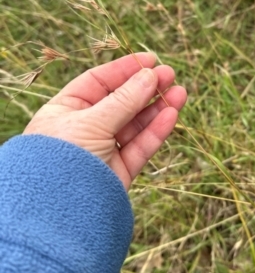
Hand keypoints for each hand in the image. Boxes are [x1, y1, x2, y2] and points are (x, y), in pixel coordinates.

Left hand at [23, 52, 186, 189]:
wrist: (56, 214)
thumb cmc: (62, 157)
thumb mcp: (92, 121)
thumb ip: (124, 99)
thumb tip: (150, 75)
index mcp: (66, 110)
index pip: (99, 82)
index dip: (124, 69)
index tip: (150, 60)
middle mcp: (85, 127)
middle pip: (122, 101)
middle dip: (146, 87)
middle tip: (170, 75)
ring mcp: (103, 149)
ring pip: (135, 123)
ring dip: (158, 107)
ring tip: (180, 92)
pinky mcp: (119, 170)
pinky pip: (141, 146)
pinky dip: (157, 130)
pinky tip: (172, 114)